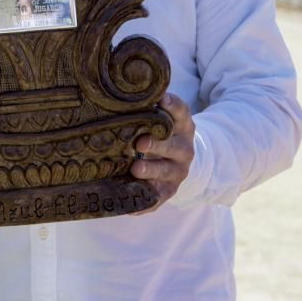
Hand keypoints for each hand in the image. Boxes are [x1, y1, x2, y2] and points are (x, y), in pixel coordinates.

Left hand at [131, 93, 194, 211]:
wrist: (176, 160)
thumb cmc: (158, 133)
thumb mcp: (158, 120)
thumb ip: (145, 111)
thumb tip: (117, 97)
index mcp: (182, 126)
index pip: (181, 112)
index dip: (172, 106)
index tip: (161, 99)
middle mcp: (184, 148)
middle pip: (174, 146)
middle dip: (158, 144)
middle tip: (140, 143)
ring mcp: (178, 171)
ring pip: (166, 172)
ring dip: (151, 170)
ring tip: (135, 169)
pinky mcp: (168, 191)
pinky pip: (158, 198)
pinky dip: (147, 200)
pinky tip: (133, 205)